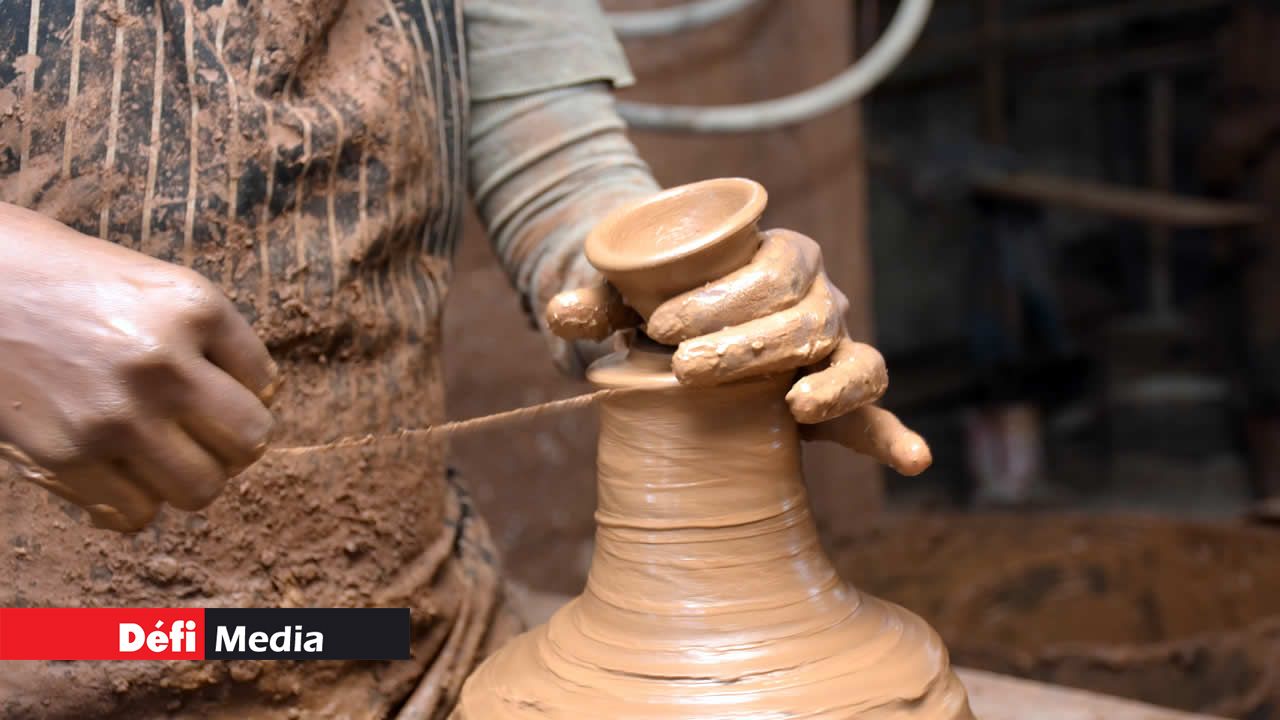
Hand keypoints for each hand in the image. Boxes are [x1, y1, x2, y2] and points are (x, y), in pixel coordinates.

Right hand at [0, 203, 277, 531]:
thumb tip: (257, 400)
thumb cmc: (58, 276)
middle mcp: (162, 362)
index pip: (266, 383)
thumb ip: (205, 336)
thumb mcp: (149, 281)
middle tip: (198, 432)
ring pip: (202, 489)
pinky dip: (132, 502)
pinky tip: (114, 472)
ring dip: (187, 478)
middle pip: (250, 442)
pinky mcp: (65, 456)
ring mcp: (114, 415)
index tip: (210, 388)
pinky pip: (136, 514)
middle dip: (231, 443)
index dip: (242, 391)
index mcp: (193, 306)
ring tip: (159, 455)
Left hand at [546, 228, 930, 475]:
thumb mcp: (631, 299)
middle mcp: (821, 301)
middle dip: (750, 343)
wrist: (693, 334)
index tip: (660, 325)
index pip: (771, 269)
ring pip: (854, 361)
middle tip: (686, 369)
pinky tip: (911, 459)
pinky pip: (874, 418)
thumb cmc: (666, 305)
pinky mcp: (839, 404)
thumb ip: (599, 302)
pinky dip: (894, 437)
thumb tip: (558, 316)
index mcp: (782, 257)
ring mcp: (836, 352)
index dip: (722, 296)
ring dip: (830, 385)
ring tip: (795, 407)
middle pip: (808, 317)